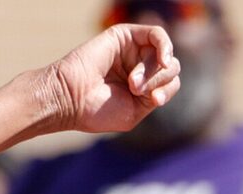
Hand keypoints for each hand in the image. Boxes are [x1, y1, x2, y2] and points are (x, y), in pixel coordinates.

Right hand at [41, 24, 181, 138]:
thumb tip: (169, 68)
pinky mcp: (125, 35)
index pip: (170, 83)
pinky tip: (162, 59)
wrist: (71, 98)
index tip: (154, 101)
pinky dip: (164, 46)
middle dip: (157, 81)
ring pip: (164, 53)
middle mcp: (138, 66)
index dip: (166, 91)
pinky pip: (156, 34)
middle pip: (170, 68)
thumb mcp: (135, 110)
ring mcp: (132, 49)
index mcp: (142, 86)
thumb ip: (157, 93)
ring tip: (132, 83)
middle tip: (134, 90)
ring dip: (152, 71)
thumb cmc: (97, 110)